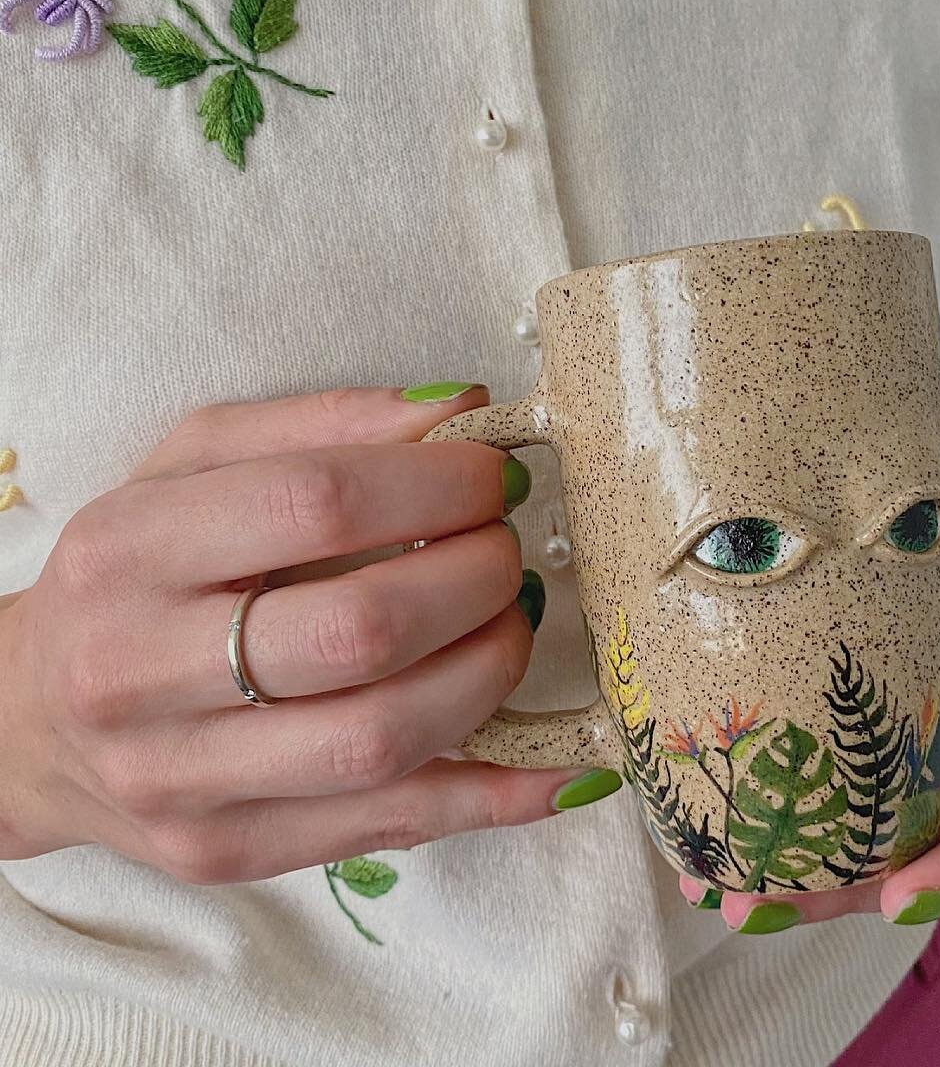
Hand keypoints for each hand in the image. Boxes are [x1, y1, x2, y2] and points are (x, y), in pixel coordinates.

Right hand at [0, 386, 614, 881]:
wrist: (28, 720)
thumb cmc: (135, 569)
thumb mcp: (193, 462)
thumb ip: (324, 423)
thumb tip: (465, 411)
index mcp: (132, 549)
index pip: (318, 505)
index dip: (438, 486)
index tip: (496, 477)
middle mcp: (140, 673)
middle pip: (361, 632)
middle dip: (474, 581)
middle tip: (507, 552)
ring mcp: (182, 780)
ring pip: (382, 739)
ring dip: (489, 674)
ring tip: (511, 622)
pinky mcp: (226, 851)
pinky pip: (391, 829)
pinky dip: (495, 794)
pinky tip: (564, 765)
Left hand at [676, 479, 939, 930]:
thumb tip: (903, 480)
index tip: (901, 893)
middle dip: (867, 891)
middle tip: (772, 905)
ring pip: (911, 850)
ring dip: (827, 879)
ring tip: (734, 892)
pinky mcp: (932, 778)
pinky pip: (880, 817)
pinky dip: (822, 835)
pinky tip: (745, 844)